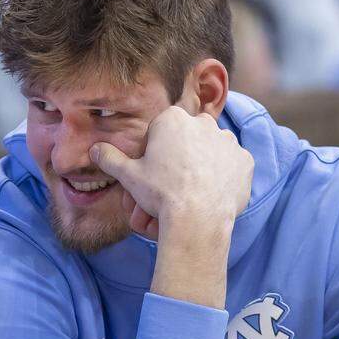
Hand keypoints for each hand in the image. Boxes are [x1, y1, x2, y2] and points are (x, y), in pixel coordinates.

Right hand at [91, 107, 252, 308]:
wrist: (197, 218)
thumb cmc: (161, 193)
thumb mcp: (129, 176)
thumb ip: (111, 159)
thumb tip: (94, 149)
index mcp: (172, 119)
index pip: (159, 132)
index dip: (152, 154)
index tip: (151, 174)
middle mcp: (203, 123)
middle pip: (185, 141)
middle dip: (178, 160)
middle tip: (169, 187)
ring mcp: (228, 141)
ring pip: (209, 152)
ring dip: (201, 167)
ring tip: (190, 193)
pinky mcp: (245, 161)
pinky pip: (231, 167)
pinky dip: (222, 179)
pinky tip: (210, 196)